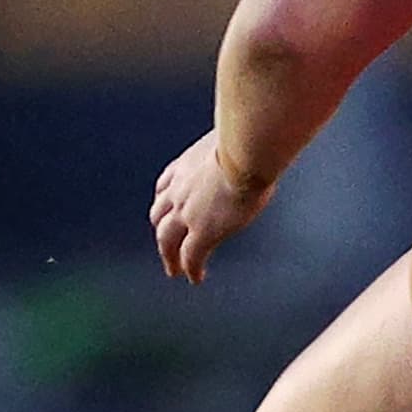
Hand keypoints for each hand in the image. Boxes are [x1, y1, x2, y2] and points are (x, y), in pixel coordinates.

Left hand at [152, 131, 273, 282]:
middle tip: (165, 244)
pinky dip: (191, 269)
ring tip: (174, 269)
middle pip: (159, 215)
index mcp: (185, 166)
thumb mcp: (230, 136)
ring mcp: (187, 214)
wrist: (246, 151)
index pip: (165, 185)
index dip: (164, 199)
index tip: (165, 207)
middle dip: (161, 230)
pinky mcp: (203, 233)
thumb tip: (252, 134)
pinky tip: (196, 277)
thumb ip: (232, 141)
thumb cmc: (246, 137)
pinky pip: (191, 257)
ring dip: (169, 256)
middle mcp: (178, 190)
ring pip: (167, 241)